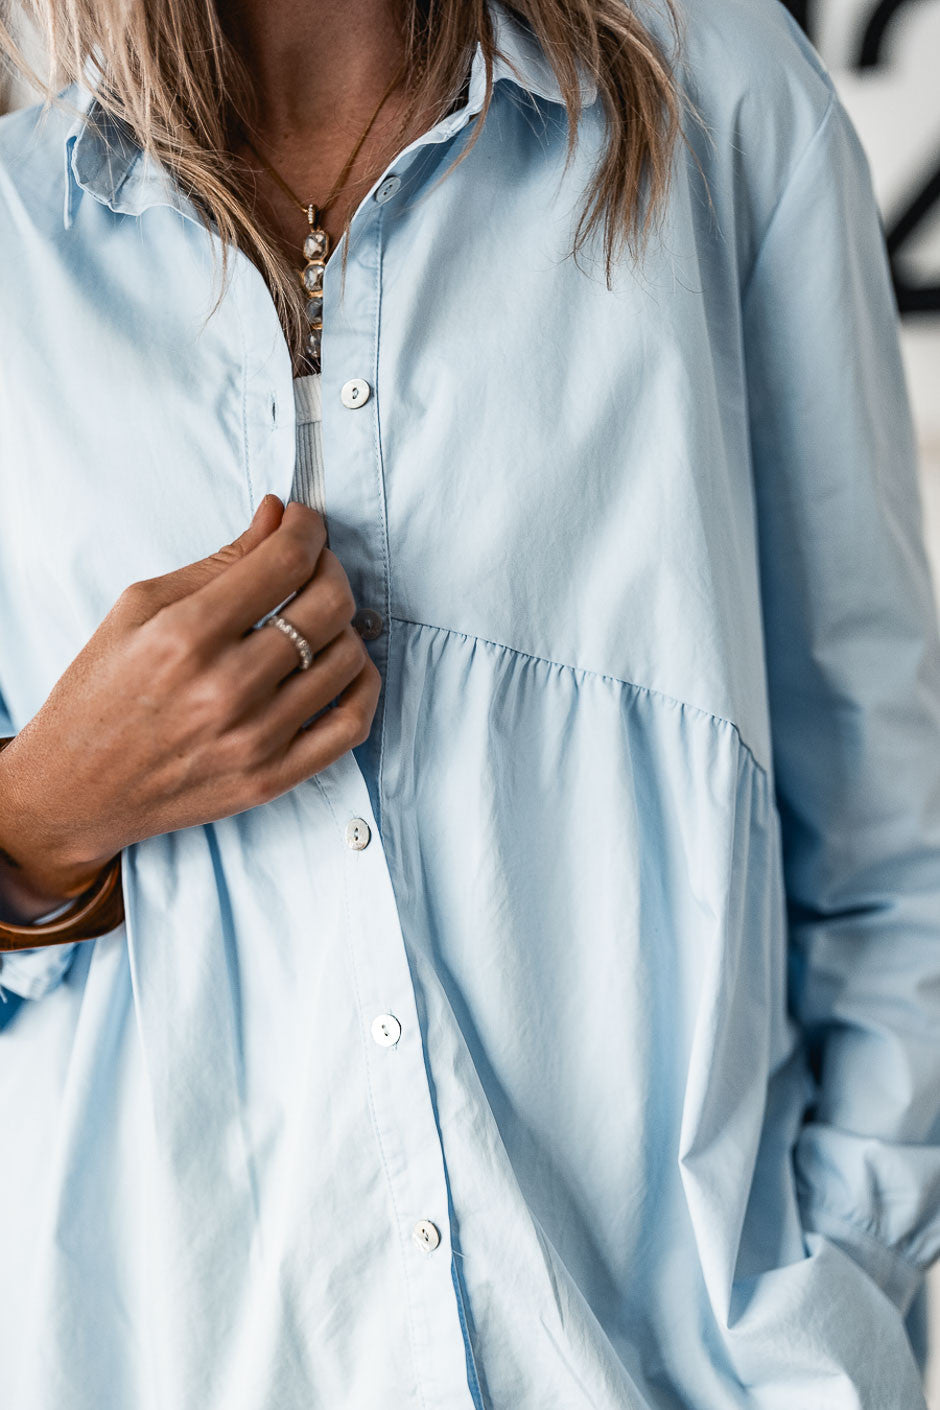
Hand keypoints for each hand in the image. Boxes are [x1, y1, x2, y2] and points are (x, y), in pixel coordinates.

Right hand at [0, 496, 381, 906]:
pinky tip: (344, 666)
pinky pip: (352, 724)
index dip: (307, 528)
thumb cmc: (101, 693)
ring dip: (343, 625)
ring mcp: (255, 739)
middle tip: (312, 564)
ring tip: (315, 619)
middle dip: (330, 568)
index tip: (303, 522)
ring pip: (348, 659)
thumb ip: (218, 562)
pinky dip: (362, 686)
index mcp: (186, 636)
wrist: (76, 789)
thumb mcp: (139, 609)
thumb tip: (275, 515)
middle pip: (329, 605)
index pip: (286, 561)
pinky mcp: (272, 778)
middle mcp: (226, 689)